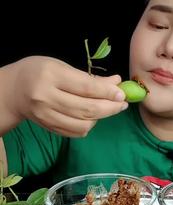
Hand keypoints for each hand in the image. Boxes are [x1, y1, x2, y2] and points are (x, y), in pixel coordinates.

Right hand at [5, 56, 127, 136]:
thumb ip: (89, 78)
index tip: (122, 94)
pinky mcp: (49, 128)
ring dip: (100, 118)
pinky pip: (76, 133)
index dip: (108, 93)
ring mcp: (47, 116)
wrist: (14, 90)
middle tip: (122, 104)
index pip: (87, 88)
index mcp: (51, 76)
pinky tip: (91, 117)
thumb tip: (116, 84)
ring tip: (105, 109)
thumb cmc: (40, 72)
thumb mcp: (63, 67)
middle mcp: (47, 98)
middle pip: (87, 110)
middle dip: (110, 108)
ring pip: (83, 125)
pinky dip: (88, 126)